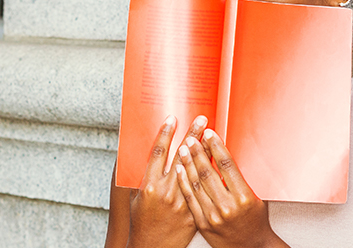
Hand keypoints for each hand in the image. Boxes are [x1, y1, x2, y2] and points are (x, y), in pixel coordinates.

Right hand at [127, 115, 206, 247]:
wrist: (152, 247)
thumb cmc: (141, 222)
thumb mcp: (136, 197)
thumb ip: (143, 176)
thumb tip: (148, 154)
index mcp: (149, 186)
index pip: (159, 153)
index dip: (165, 134)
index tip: (172, 118)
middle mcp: (167, 192)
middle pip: (182, 156)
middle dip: (191, 135)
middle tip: (201, 119)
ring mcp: (182, 203)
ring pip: (197, 170)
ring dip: (204, 150)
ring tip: (210, 133)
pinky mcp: (194, 211)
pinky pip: (205, 189)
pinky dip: (211, 173)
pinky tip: (216, 161)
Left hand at [175, 129, 286, 247]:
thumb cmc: (255, 221)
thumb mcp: (254, 197)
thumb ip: (238, 179)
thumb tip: (222, 154)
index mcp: (244, 197)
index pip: (226, 165)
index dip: (216, 146)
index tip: (209, 133)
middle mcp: (227, 206)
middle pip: (208, 172)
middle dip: (198, 151)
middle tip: (192, 136)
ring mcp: (213, 216)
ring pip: (196, 184)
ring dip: (188, 163)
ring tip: (183, 147)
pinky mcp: (203, 223)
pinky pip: (190, 198)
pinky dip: (183, 181)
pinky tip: (179, 168)